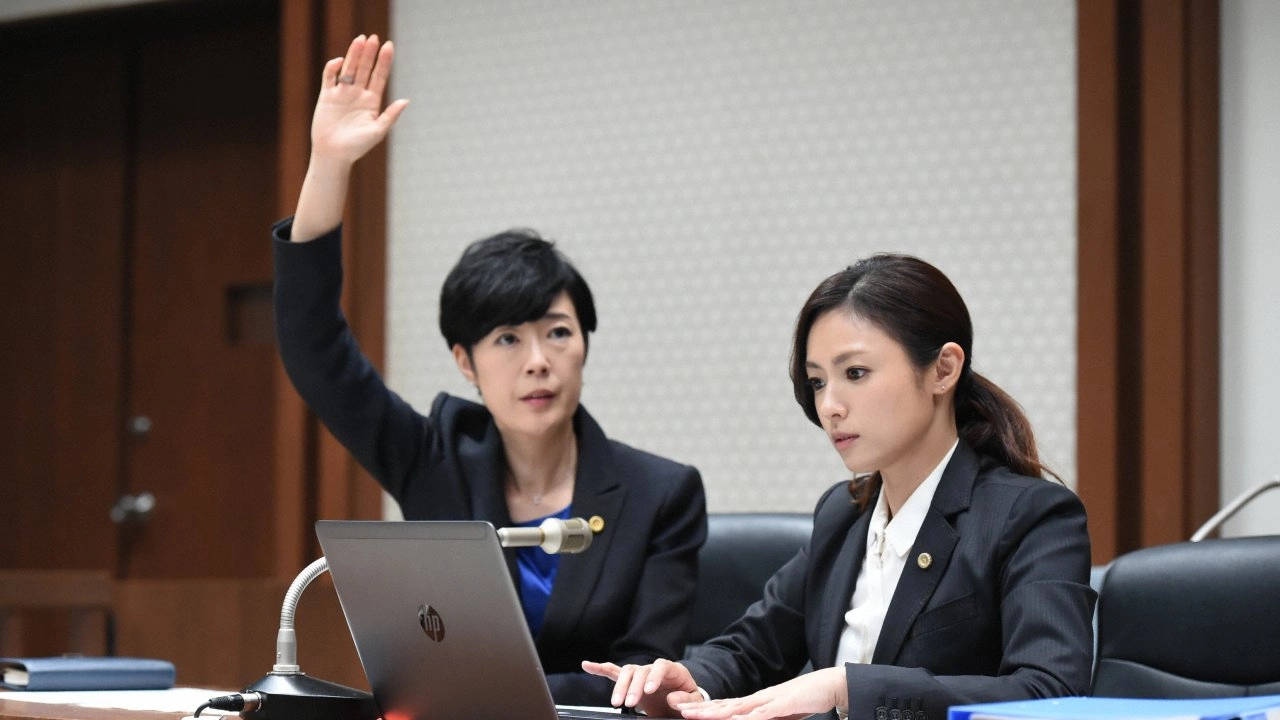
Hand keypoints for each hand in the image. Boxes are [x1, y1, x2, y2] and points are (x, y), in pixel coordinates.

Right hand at [290, 34, 408, 241]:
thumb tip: (406, 100)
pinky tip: (339, 61)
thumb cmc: (357, 147)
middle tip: (374, 37)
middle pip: (364, 69)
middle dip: (369, 53)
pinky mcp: (327, 96)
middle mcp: (358, 95)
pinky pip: (329, 78)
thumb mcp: (377, 131)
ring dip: (354, 55)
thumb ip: (390, 115)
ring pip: (348, 69)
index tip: (389, 46)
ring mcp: (342, 94)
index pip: (379, 76)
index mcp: (372, 102)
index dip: (384, 62)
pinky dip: (333, 68)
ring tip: (360, 39)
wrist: (333, 155)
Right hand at [581, 659, 701, 717]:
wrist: (681, 701)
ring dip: (619, 686)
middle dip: (633, 686)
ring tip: (616, 703)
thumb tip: (672, 698)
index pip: (661, 666)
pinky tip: (587, 665)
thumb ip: (686, 699)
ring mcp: (641, 674)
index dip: (654, 676)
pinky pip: (614, 672)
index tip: (648, 690)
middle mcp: (654, 668)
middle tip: (630, 703)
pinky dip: (600, 669)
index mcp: (672, 670)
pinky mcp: (631, 681)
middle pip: (640, 670)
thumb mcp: (695, 700)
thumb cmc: (688, 699)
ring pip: (626, 672)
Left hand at [674, 667, 847, 719]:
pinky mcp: (783, 704)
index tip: (684, 711)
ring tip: (694, 715)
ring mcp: (769, 700)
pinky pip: (761, 714)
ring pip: (736, 709)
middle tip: (676, 708)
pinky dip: (746, 718)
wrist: (830, 685)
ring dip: (714, 713)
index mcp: (756, 702)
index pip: (725, 706)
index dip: (704, 709)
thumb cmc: (807, 700)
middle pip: (723, 705)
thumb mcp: (780, 715)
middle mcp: (758, 699)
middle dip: (699, 708)